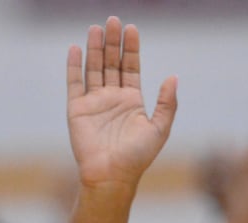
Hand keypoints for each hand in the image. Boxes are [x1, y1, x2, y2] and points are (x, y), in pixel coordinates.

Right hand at [65, 17, 177, 190]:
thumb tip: (173, 77)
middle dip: (112, 42)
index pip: (131, 67)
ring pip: (94, 68)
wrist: (111, 176)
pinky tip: (75, 48)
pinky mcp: (77, 110)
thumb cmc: (137, 157)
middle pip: (112, 63)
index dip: (131, 48)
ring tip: (96, 28)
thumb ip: (167, 104)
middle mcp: (112, 98)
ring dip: (95, 48)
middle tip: (112, 20)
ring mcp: (94, 103)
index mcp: (132, 101)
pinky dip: (74, 66)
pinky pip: (74, 83)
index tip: (132, 28)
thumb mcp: (159, 129)